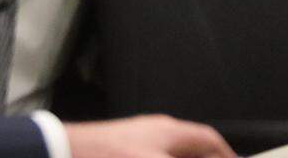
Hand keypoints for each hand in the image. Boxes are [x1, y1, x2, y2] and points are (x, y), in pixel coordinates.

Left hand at [65, 115, 236, 157]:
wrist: (62, 153)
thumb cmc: (109, 156)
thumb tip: (212, 157)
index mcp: (170, 132)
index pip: (208, 140)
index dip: (225, 154)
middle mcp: (156, 134)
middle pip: (190, 147)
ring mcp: (137, 142)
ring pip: (169, 152)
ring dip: (183, 157)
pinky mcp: (121, 152)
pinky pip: (153, 154)